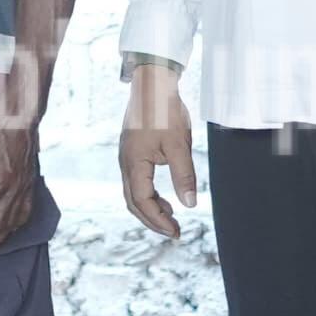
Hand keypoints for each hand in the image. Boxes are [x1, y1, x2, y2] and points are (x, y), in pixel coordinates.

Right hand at [120, 58, 199, 238]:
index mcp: (134, 163)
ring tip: (171, 217)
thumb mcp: (179, 144)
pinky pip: (136, 181)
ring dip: (150, 208)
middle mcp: (125, 163)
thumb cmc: (165, 110)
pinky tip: (165, 197)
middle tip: (174, 232)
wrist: (152, 83)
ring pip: (133, 193)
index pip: (142, 201)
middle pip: (133, 202)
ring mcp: (127, 157)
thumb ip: (184, 176)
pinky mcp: (132, 152)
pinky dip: (149, 195)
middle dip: (153, 220)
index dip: (158, 220)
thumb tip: (190, 204)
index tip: (176, 231)